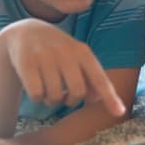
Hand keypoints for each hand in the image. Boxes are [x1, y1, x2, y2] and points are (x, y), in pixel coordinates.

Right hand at [0, 19, 124, 115]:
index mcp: (83, 52)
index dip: (110, 97)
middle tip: (64, 96)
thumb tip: (97, 99)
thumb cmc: (58, 51)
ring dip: (52, 100)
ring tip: (48, 89)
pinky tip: (36, 86)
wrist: (25, 32)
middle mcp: (66, 52)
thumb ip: (91, 77)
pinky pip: (36, 95)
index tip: (120, 113)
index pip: (100, 78)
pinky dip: (37, 98)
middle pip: (77, 92)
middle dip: (71, 101)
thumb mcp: (77, 58)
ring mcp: (45, 56)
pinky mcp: (26, 63)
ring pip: (54, 96)